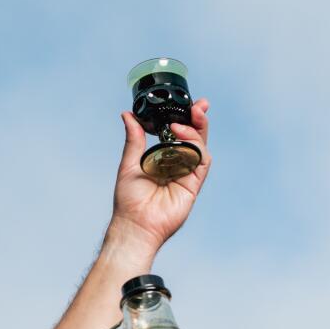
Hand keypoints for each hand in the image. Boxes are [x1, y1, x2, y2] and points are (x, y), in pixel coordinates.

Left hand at [106, 99, 210, 257]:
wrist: (135, 224)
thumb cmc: (129, 201)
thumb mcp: (129, 163)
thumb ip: (134, 139)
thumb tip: (128, 115)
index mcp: (164, 160)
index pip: (179, 135)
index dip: (186, 119)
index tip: (188, 104)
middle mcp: (178, 166)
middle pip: (195, 138)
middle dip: (199, 120)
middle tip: (200, 105)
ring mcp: (187, 175)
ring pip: (200, 147)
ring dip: (195, 131)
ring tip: (180, 123)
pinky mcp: (193, 185)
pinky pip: (201, 162)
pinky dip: (195, 147)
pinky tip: (182, 137)